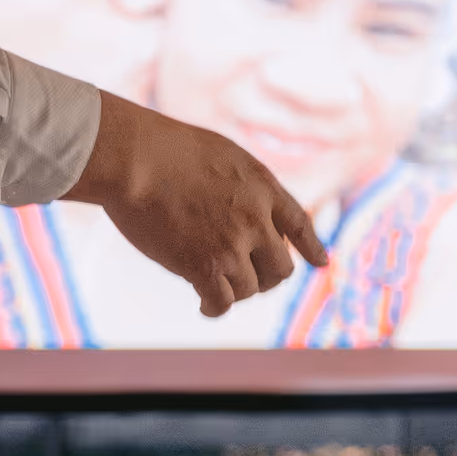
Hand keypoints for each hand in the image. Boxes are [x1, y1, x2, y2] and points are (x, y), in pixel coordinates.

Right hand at [64, 93, 328, 315]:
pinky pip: (221, 301)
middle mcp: (257, 220)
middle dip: (266, 275)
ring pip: (251, 288)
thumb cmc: (166, 147)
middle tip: (246, 277)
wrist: (136, 157)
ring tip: (217, 287)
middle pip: (280, 267)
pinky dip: (214, 307)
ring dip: (235, 290)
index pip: (299, 225)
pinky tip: (206, 306)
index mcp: (264, 188)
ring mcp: (232, 245)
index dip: (310, 247)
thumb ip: (244, 183)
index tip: (320, 262)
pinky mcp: (202, 266)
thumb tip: (248, 201)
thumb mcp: (224, 155)